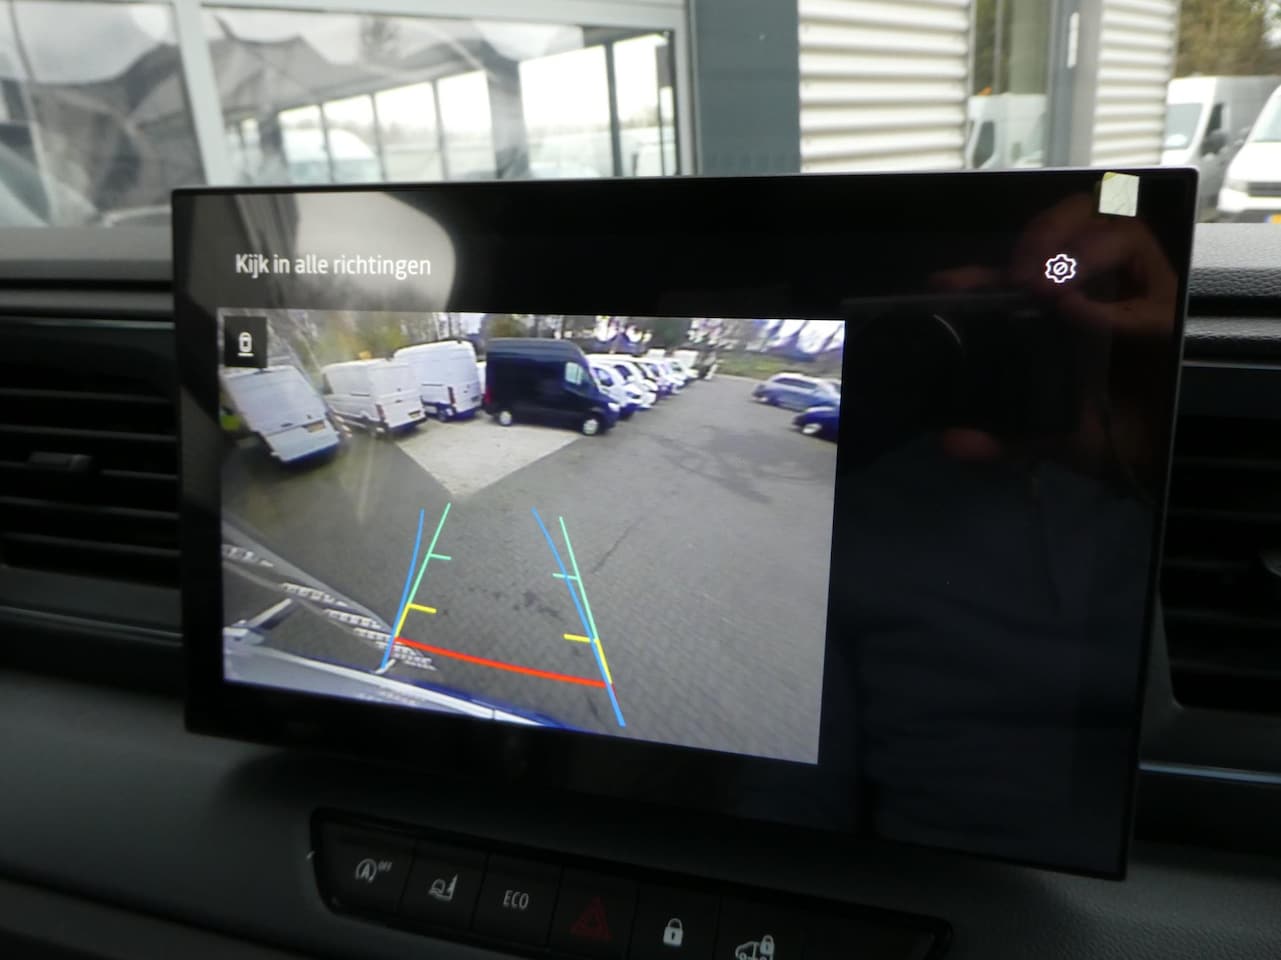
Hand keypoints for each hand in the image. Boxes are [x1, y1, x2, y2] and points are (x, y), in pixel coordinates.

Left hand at [933, 193, 1178, 490]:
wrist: (1147, 462)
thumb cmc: (1096, 430)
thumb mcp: (1037, 433)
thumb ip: (997, 437)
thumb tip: (952, 442)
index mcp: (1058, 301)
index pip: (1019, 266)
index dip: (982, 271)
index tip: (948, 286)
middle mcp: (1099, 286)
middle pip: (1082, 214)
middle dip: (1046, 231)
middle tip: (1019, 275)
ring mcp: (1137, 295)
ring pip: (1123, 232)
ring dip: (1081, 250)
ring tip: (1046, 286)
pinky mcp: (1171, 319)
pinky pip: (1151, 299)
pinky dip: (1111, 305)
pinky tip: (1077, 314)